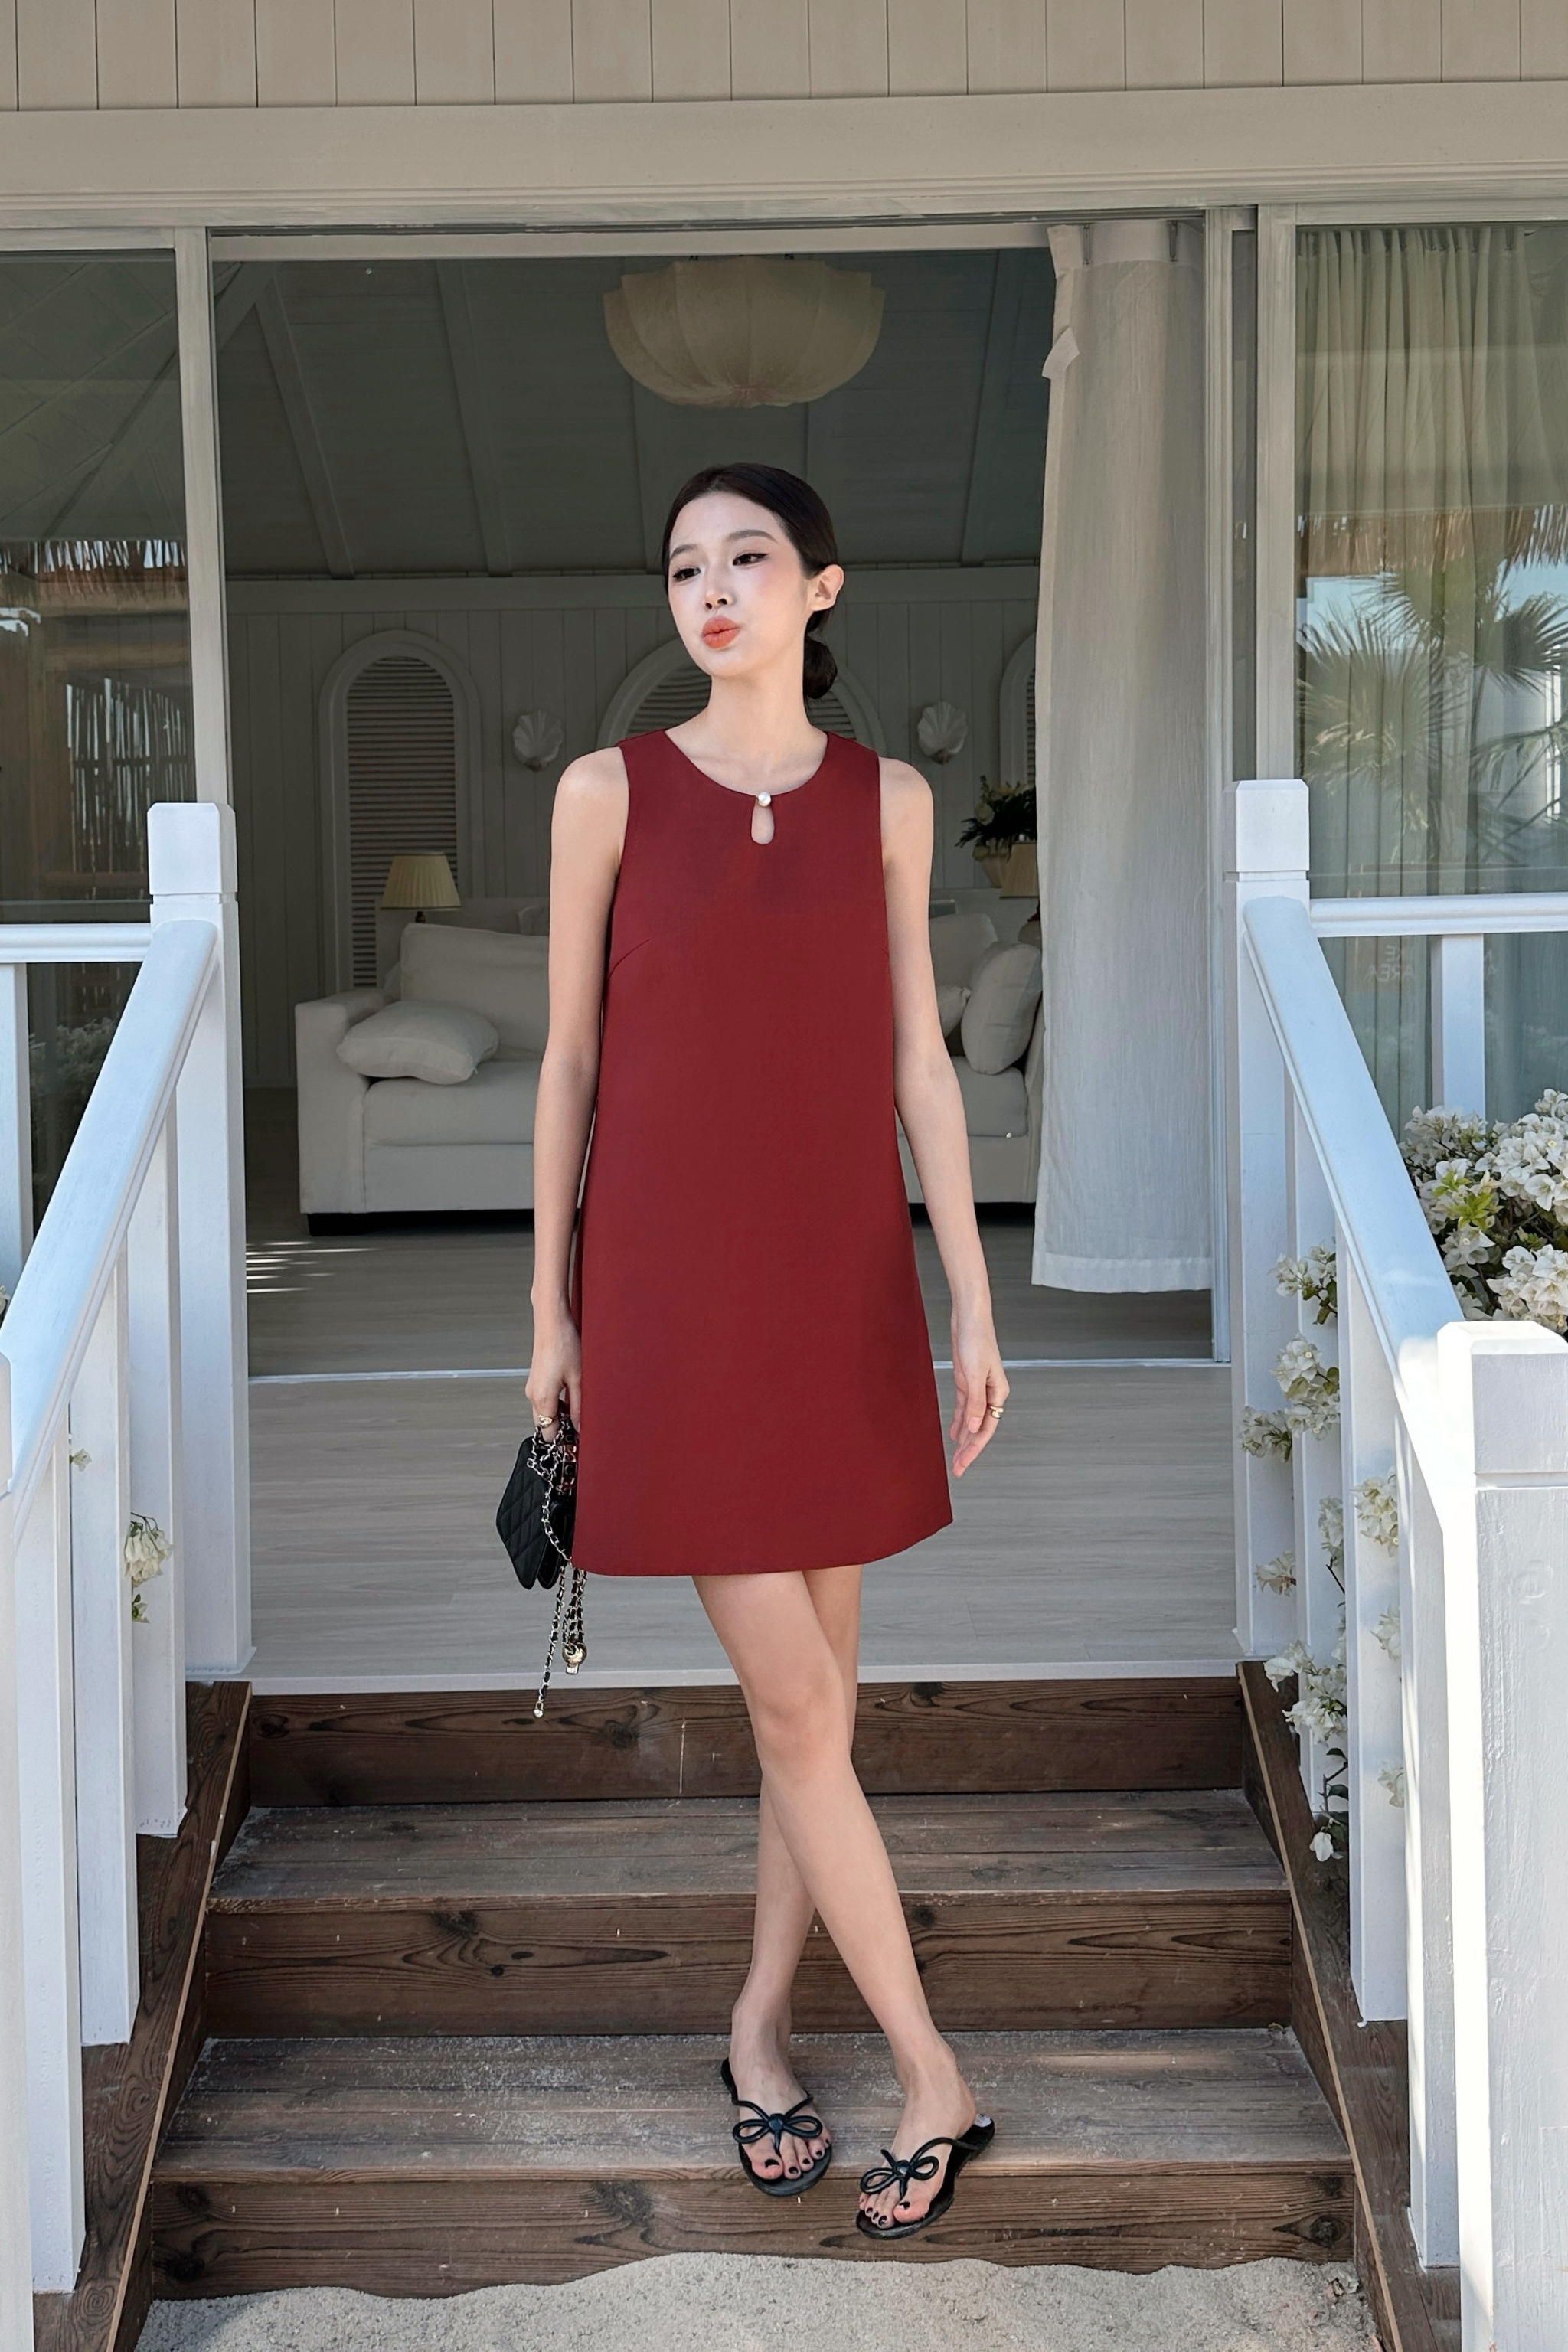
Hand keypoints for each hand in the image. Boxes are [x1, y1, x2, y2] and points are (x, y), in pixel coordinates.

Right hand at [527, 1313, 581, 1433]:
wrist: (551, 1323)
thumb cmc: (565, 1345)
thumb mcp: (579, 1380)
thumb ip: (579, 1408)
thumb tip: (581, 1428)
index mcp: (542, 1399)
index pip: (549, 1434)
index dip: (563, 1442)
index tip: (576, 1446)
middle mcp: (533, 1396)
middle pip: (545, 1426)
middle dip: (561, 1431)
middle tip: (579, 1432)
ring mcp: (532, 1388)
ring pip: (544, 1414)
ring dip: (559, 1418)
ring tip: (578, 1413)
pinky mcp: (535, 1381)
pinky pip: (543, 1402)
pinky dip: (556, 1406)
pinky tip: (571, 1399)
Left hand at [948, 1313, 1007, 1476]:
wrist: (969, 1317)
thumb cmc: (976, 1339)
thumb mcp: (973, 1374)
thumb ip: (974, 1403)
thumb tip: (973, 1429)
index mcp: (997, 1393)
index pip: (985, 1428)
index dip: (974, 1449)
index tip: (963, 1464)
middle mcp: (990, 1393)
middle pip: (979, 1428)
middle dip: (969, 1450)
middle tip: (958, 1469)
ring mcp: (978, 1388)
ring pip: (971, 1421)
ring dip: (964, 1439)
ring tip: (956, 1458)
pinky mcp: (967, 1381)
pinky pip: (964, 1408)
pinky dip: (959, 1422)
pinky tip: (955, 1434)